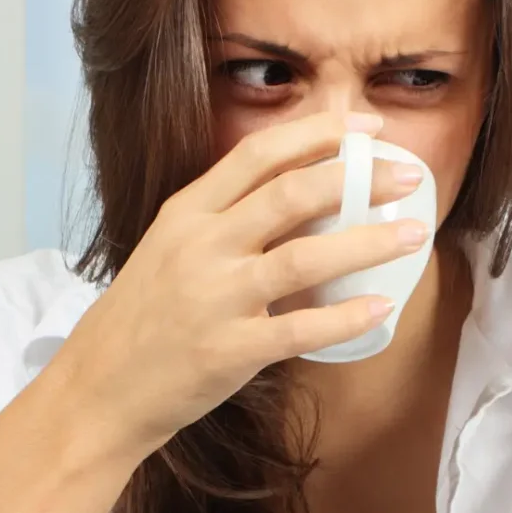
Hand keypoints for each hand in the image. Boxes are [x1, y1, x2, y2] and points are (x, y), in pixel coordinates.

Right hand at [50, 111, 428, 466]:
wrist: (98, 387)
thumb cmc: (143, 315)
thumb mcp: (170, 248)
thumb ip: (225, 220)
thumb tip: (305, 196)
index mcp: (187, 212)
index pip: (258, 154)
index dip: (318, 133)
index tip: (366, 125)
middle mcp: (201, 246)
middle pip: (291, 194)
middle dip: (358, 178)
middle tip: (409, 175)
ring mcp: (214, 298)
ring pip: (306, 258)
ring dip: (368, 243)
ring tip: (413, 234)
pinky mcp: (229, 350)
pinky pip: (301, 329)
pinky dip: (346, 318)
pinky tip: (381, 307)